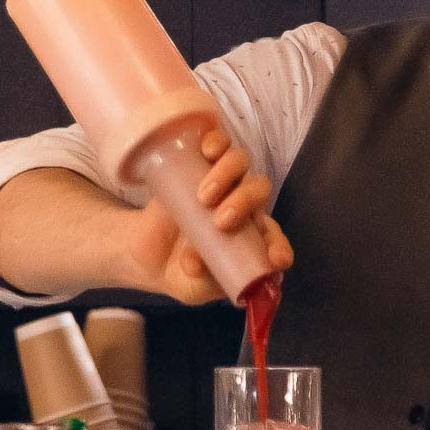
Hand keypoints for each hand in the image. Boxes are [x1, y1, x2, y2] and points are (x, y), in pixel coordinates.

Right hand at [122, 125, 293, 305]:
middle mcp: (242, 207)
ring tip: (205, 196)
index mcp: (251, 240)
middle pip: (258, 191)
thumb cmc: (183, 273)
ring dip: (228, 174)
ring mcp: (222, 183)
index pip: (275, 238)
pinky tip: (207, 151)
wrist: (150, 255)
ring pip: (241, 164)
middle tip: (221, 221)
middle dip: (245, 202)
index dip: (279, 247)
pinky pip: (216, 144)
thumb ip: (199, 281)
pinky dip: (216, 142)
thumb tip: (195, 264)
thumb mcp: (192, 287)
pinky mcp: (198, 165)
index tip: (275, 259)